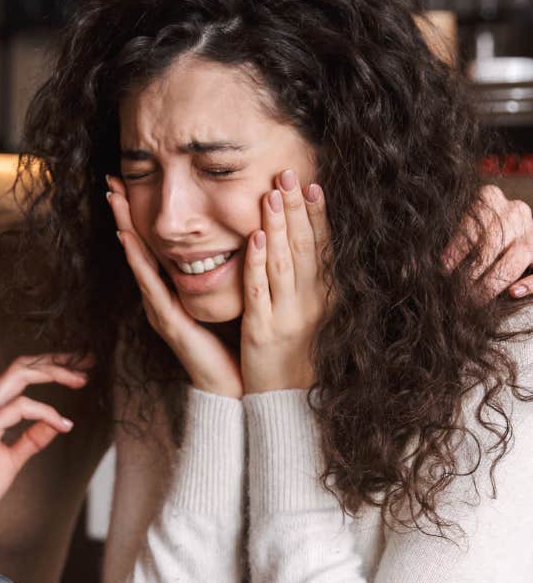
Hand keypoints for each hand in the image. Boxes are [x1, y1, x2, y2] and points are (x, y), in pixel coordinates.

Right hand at [0, 355, 88, 534]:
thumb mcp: (11, 458)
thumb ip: (31, 440)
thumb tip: (56, 425)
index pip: (21, 373)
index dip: (50, 366)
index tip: (80, 369)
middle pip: (22, 365)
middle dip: (56, 360)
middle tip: (88, 363)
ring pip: (19, 375)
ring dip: (53, 373)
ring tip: (81, 381)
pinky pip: (20, 407)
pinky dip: (46, 412)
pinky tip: (62, 424)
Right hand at [107, 176, 242, 397]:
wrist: (235, 386)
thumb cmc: (235, 343)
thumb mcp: (229, 296)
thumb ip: (224, 271)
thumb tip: (241, 234)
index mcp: (174, 291)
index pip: (154, 246)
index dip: (141, 216)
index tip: (131, 184)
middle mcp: (161, 298)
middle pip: (138, 248)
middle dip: (125, 214)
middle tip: (111, 181)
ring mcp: (160, 310)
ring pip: (139, 261)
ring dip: (125, 229)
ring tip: (115, 200)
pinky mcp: (168, 322)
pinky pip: (151, 285)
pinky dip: (139, 261)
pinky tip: (129, 240)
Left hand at [241, 171, 329, 393]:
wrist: (291, 408)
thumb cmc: (306, 362)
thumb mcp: (321, 322)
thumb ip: (319, 289)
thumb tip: (321, 254)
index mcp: (329, 301)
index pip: (324, 248)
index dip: (318, 215)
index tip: (313, 184)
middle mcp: (312, 305)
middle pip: (304, 247)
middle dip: (297, 209)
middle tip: (288, 174)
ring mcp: (287, 317)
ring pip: (282, 262)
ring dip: (277, 226)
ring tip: (272, 194)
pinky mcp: (261, 331)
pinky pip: (259, 291)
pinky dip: (257, 262)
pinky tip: (253, 237)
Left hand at [443, 184, 532, 299]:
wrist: (498, 240)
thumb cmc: (462, 240)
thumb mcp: (451, 232)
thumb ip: (436, 243)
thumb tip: (410, 270)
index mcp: (488, 198)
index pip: (474, 221)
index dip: (458, 247)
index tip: (443, 269)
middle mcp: (514, 211)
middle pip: (496, 240)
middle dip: (475, 268)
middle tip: (457, 292)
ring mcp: (532, 232)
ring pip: (519, 254)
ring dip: (495, 280)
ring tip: (475, 299)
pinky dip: (530, 283)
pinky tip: (513, 293)